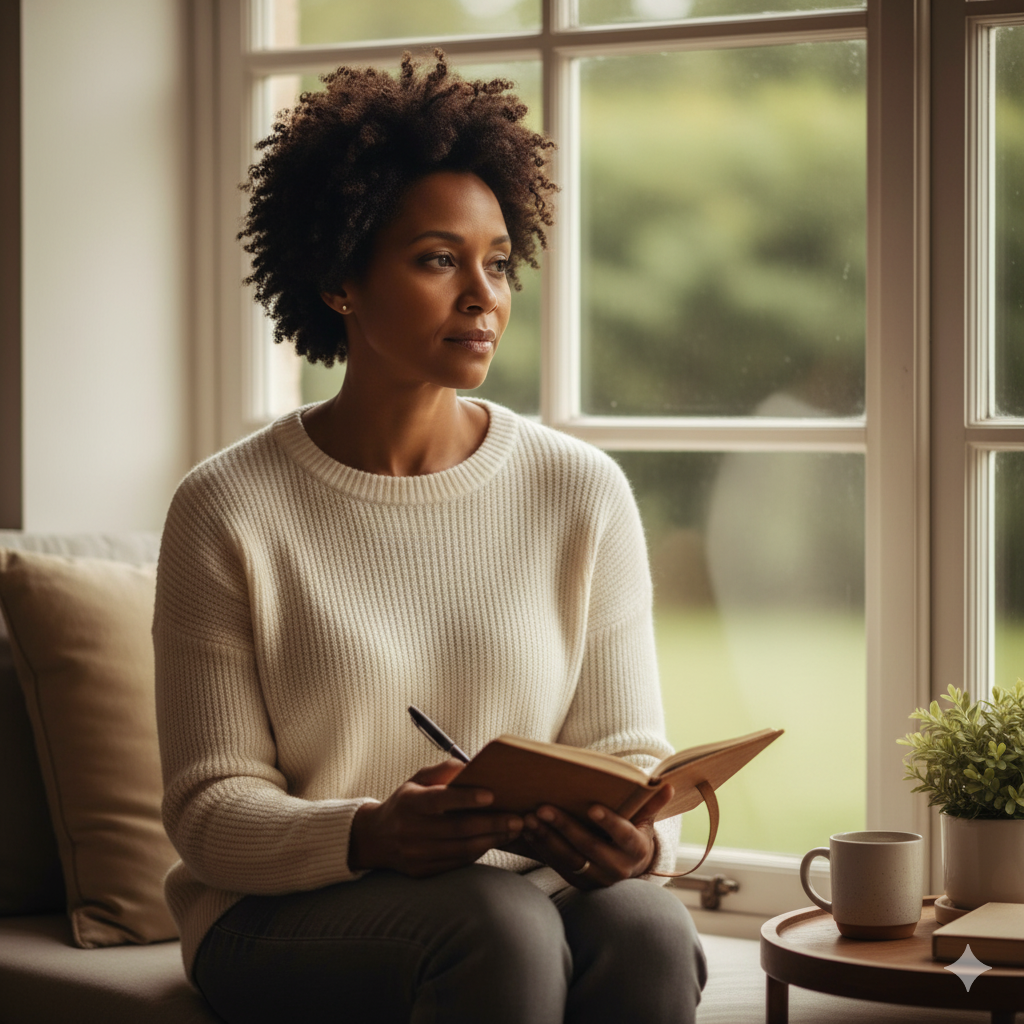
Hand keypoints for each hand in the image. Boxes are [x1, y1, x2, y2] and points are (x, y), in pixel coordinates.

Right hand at [347, 759, 523, 876]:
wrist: (376, 838)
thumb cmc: (406, 802)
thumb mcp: (417, 780)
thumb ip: (442, 771)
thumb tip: (470, 766)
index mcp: (410, 803)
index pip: (440, 800)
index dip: (466, 798)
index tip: (491, 795)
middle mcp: (411, 830)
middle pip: (457, 829)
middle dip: (491, 824)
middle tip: (517, 819)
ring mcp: (416, 854)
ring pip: (461, 850)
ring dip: (492, 840)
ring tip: (513, 831)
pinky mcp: (423, 872)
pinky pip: (457, 863)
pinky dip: (479, 852)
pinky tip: (495, 841)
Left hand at [515, 784, 673, 888]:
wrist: (627, 869)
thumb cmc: (633, 833)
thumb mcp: (644, 820)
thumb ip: (652, 803)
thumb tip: (668, 785)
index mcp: (636, 850)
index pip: (624, 835)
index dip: (609, 822)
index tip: (592, 807)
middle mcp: (618, 869)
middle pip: (589, 847)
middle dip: (565, 827)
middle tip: (543, 808)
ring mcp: (597, 879)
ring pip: (569, 859)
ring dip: (546, 838)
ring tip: (529, 818)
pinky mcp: (578, 883)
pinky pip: (557, 866)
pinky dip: (540, 848)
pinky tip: (527, 830)